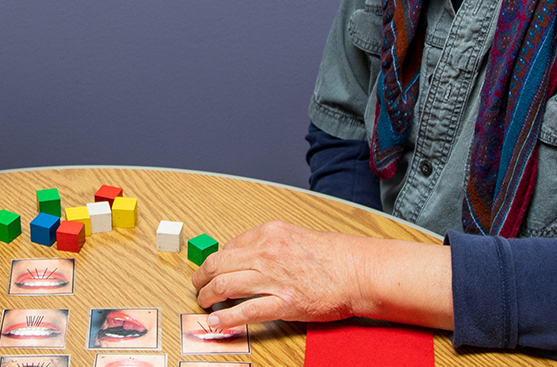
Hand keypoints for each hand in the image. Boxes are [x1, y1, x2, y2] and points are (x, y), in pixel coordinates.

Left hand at [190, 221, 452, 330]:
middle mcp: (266, 253)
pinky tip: (216, 323)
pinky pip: (246, 312)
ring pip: (225, 286)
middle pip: (218, 265)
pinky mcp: (283, 303)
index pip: (228, 246)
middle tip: (197, 287)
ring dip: (208, 296)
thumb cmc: (335, 255)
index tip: (211, 270)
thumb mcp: (296, 236)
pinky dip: (226, 319)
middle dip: (201, 278)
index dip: (215, 261)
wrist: (359, 270)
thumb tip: (247, 257)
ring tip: (203, 303)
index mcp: (269, 233)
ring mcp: (273, 278)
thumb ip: (270, 244)